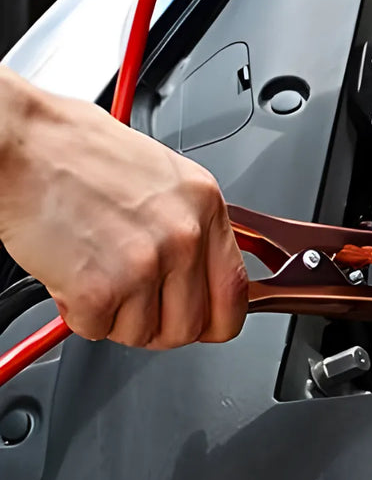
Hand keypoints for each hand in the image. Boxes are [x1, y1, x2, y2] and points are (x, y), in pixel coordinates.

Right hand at [0, 68, 247, 348]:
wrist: (27, 145)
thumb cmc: (85, 154)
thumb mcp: (167, 180)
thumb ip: (192, 229)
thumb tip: (204, 275)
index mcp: (206, 206)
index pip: (235, 294)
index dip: (217, 319)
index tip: (203, 320)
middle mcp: (185, 236)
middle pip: (190, 326)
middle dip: (158, 322)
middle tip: (133, 297)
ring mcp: (145, 264)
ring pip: (143, 334)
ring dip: (116, 315)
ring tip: (98, 267)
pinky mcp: (100, 289)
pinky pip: (97, 330)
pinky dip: (80, 312)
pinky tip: (75, 271)